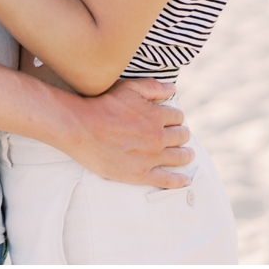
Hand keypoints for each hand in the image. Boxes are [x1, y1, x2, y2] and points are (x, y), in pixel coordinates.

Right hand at [63, 78, 195, 188]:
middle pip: (181, 136)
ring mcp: (150, 158)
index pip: (178, 117)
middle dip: (182, 134)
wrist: (81, 128)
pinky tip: (186, 180)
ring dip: (186, 155)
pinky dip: (179, 181)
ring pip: (179, 157)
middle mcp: (157, 137)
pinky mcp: (140, 174)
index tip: (171, 120)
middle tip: (179, 136)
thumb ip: (153, 87)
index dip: (175, 117)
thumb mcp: (129, 87)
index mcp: (157, 116)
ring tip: (187, 154)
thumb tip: (173, 88)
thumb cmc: (103, 105)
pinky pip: (166, 180)